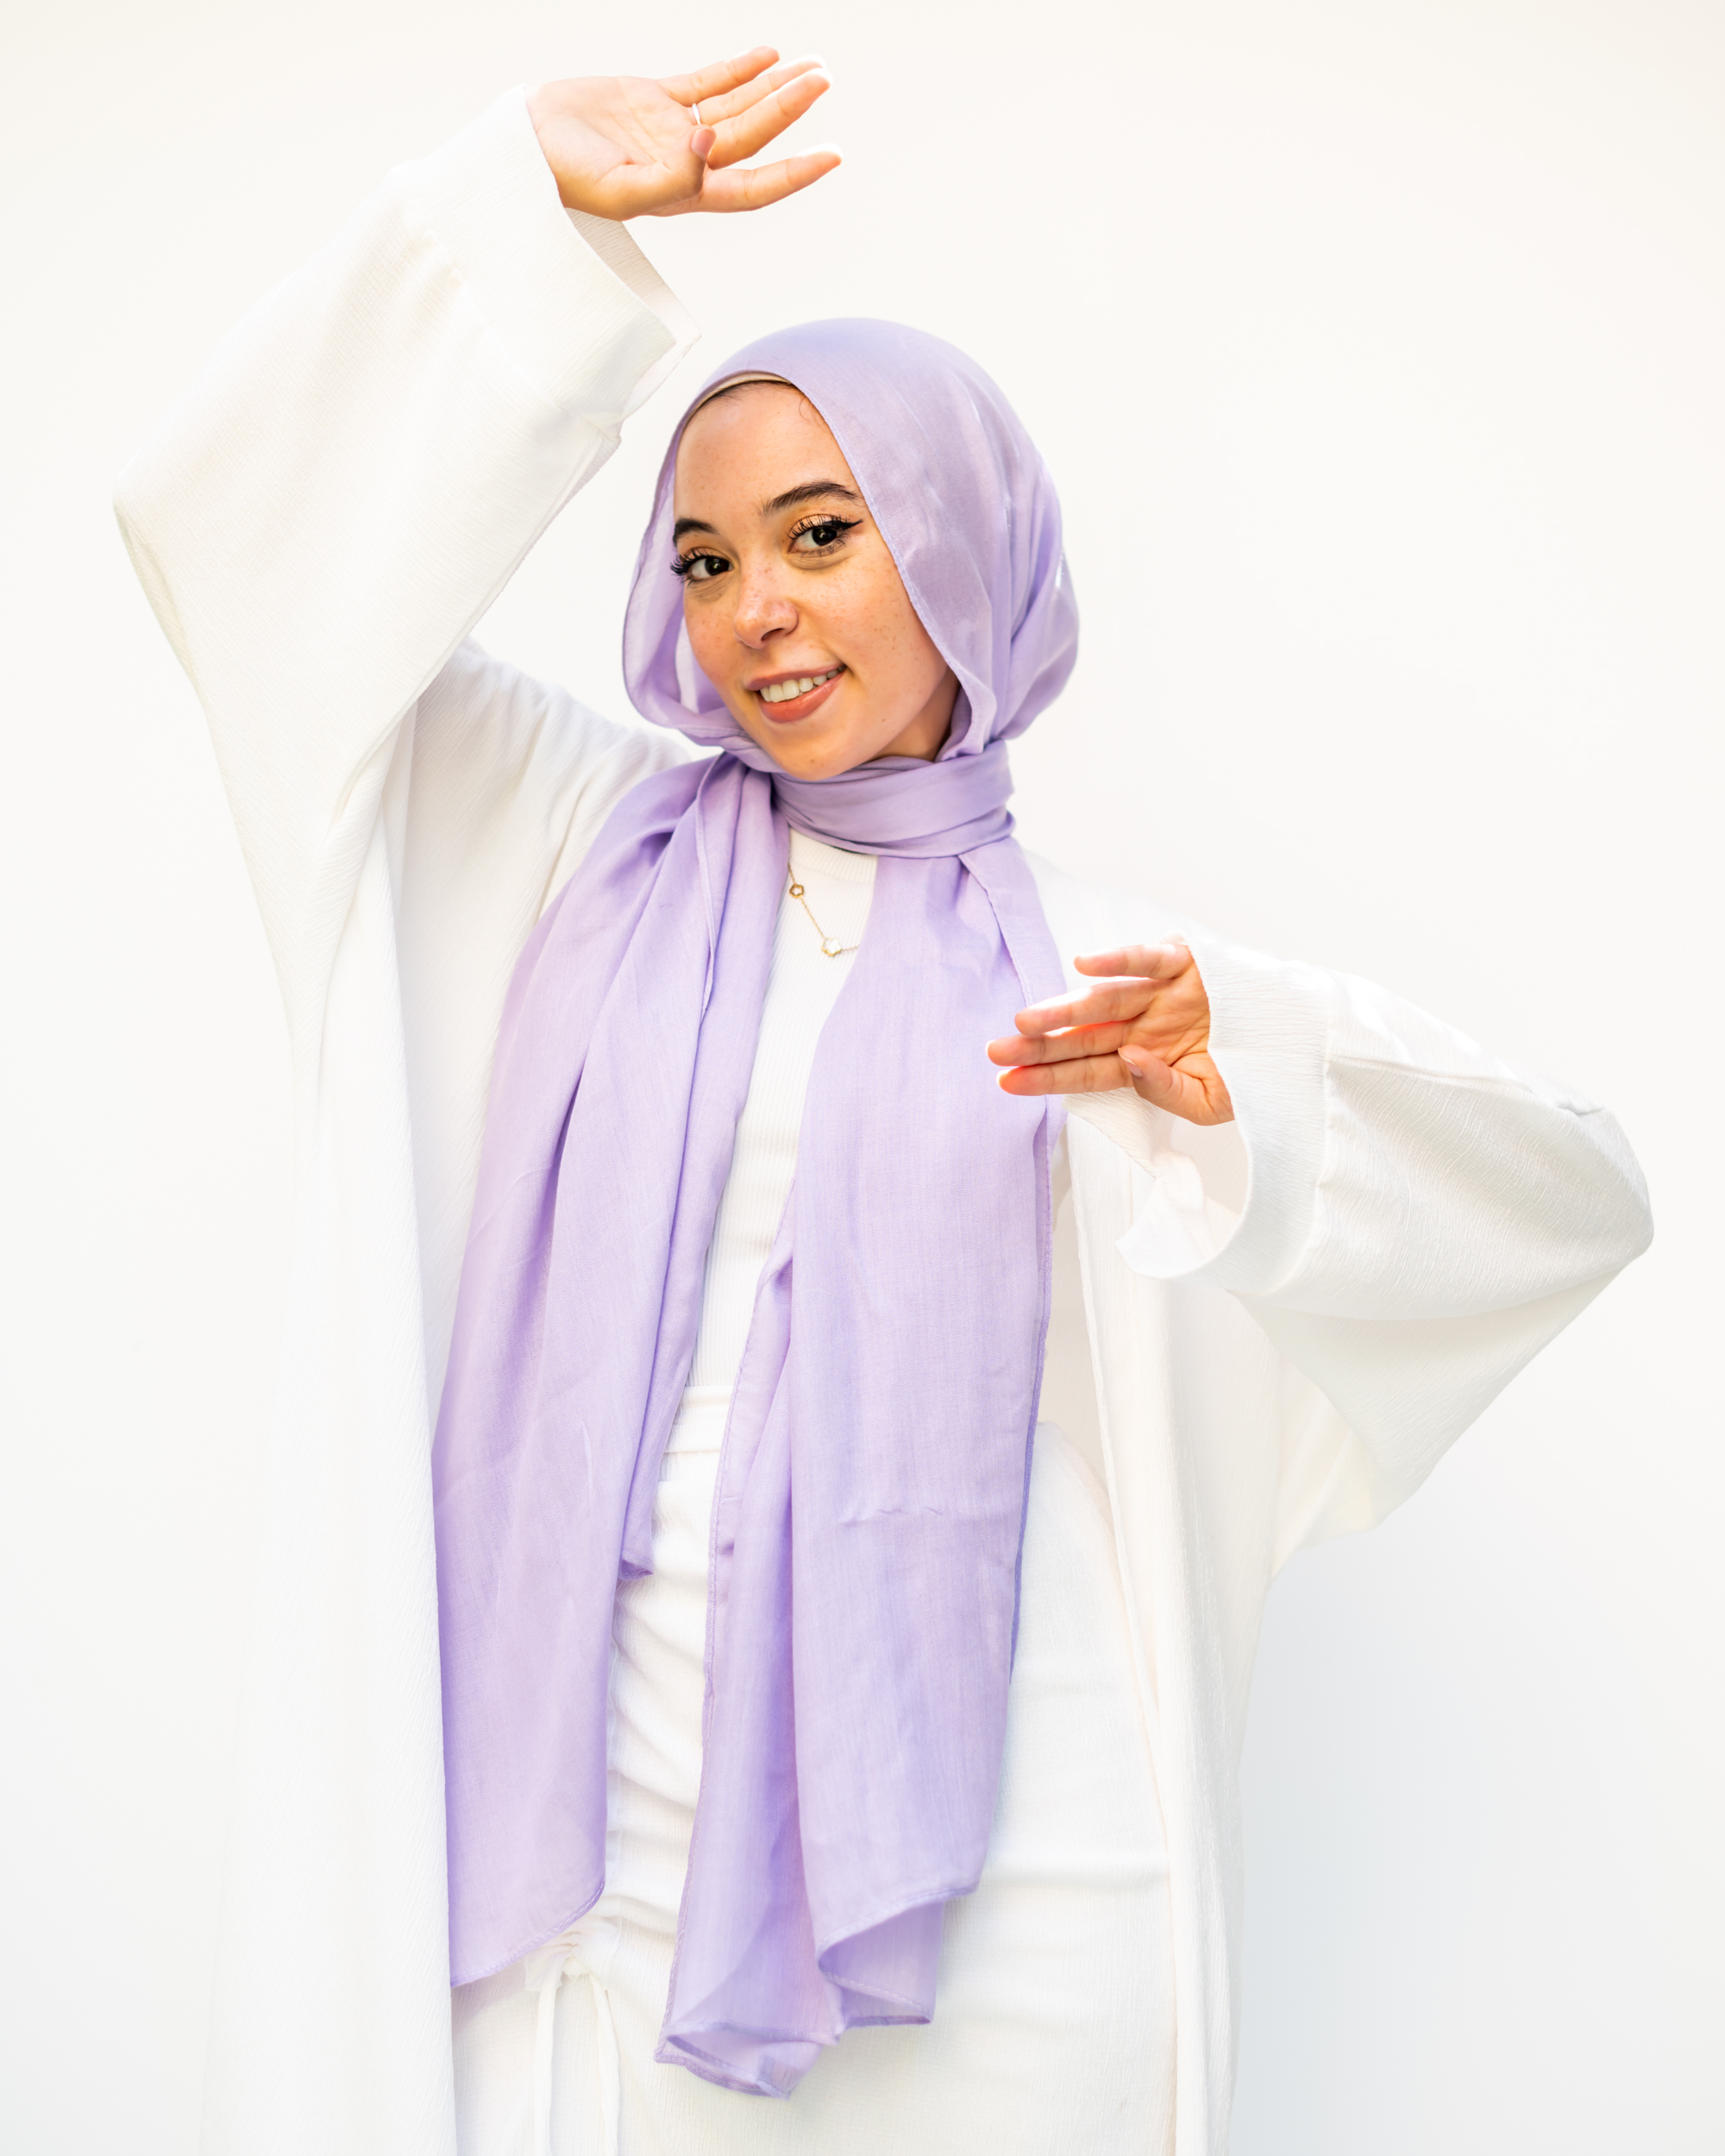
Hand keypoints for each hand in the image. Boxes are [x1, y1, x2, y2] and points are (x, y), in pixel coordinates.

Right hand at [526, 49, 837, 218]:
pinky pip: (705, 81)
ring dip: (773, 87)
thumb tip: (715, 144)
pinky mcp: (652, 99)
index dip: (794, 173)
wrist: (522, 145)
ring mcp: (671, 129)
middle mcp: (686, 163)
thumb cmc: (563, 178)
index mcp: (685, 194)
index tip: (832, 155)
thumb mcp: (620, 190)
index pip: (753, 186)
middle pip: (751, 136)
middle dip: (789, 108)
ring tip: (812, 67)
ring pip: (735, 106)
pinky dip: (736, 68)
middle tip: (822, 78)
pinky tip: (767, 55)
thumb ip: (673, 177)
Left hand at [987, 943, 1234, 1125]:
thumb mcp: (1210, 1104)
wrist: (1301, 1042)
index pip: (1085, 1071)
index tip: (1005, 1084)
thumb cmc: (1254, 1076)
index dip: (1046, 1077)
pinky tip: (1083, 967)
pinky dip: (1118, 961)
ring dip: (1064, 1009)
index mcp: (1143, 1060)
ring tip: (1025, 1021)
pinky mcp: (1186, 962)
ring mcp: (1162, 993)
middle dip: (1038, 1044)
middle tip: (995, 1050)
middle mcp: (1144, 1024)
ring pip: (1104, 1000)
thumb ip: (1165, 1092)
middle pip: (1082, 1036)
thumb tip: (1129, 1063)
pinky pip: (1148, 959)